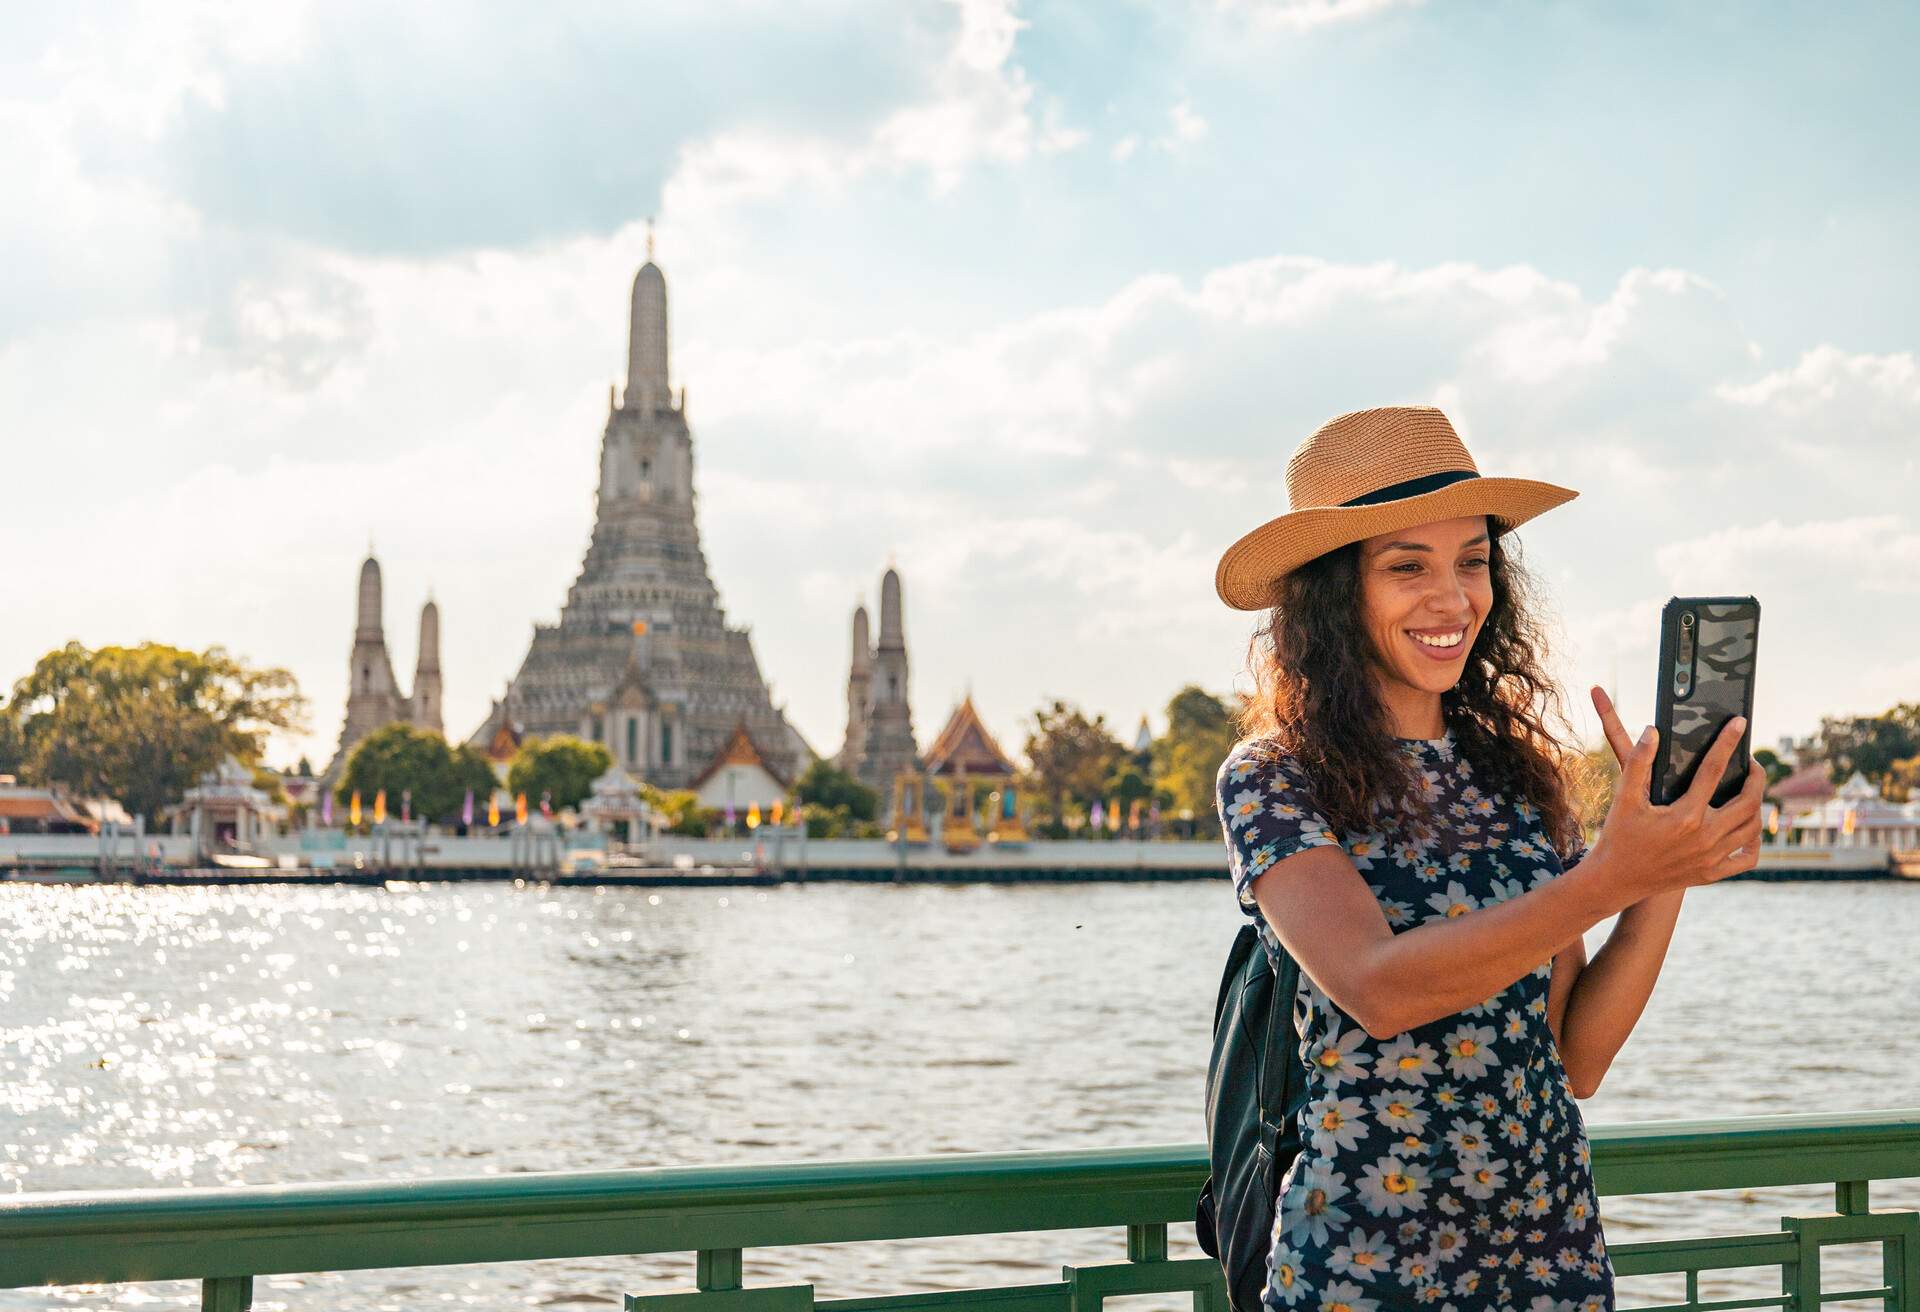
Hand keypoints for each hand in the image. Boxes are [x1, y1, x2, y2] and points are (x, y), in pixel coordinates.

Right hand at [1586, 685, 1764, 901]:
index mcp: (1684, 816)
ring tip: (1749, 791)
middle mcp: (1704, 838)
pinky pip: (1747, 857)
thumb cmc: (1618, 836)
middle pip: (1748, 801)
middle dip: (1755, 777)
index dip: (1727, 742)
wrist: (1614, 880)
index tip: (1739, 724)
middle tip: (1750, 764)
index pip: (1713, 770)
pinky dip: (1754, 841)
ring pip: (1752, 827)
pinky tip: (1748, 827)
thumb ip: (1638, 762)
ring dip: (1757, 805)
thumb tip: (1652, 732)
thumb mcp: (1624, 798)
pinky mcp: (1712, 873)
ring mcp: (1711, 858)